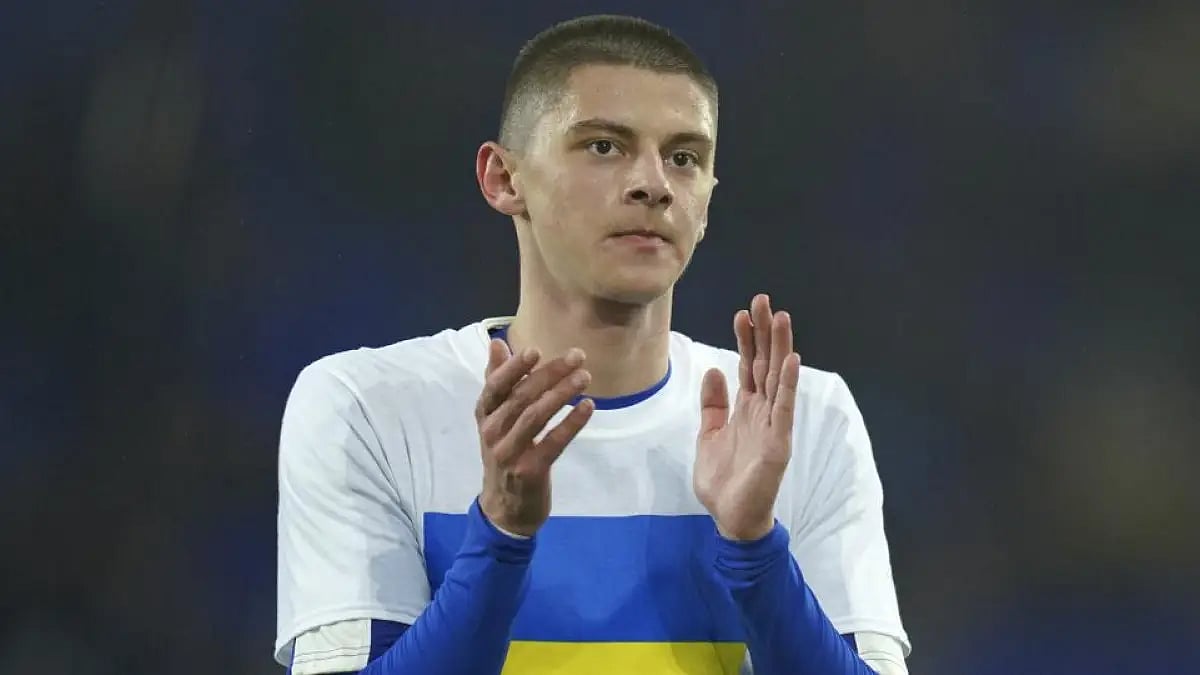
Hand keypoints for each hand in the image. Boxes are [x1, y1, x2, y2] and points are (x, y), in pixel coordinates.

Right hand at [475, 340, 594, 536]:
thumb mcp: (495, 419)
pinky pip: (553, 442)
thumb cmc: (504, 454)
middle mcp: (492, 432)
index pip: (495, 386)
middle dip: (550, 373)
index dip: (514, 368)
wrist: (505, 509)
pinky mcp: (529, 471)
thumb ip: (498, 381)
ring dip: (562, 393)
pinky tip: (588, 406)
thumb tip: (498, 343)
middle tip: (578, 356)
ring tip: (585, 377)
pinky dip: (571, 423)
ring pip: (536, 416)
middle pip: (521, 397)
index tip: (536, 350)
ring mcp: (509, 453)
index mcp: (484, 416)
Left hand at [694, 294, 800, 540]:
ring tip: (780, 318)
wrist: (730, 519)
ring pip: (777, 378)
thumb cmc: (722, 482)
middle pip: (764, 364)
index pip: (747, 366)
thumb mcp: (709, 436)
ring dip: (779, 348)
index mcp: (745, 409)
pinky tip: (791, 360)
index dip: (745, 340)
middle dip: (763, 333)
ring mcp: (773, 425)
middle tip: (763, 300)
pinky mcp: (778, 442)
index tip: (742, 313)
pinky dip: (787, 384)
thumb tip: (714, 370)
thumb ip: (713, 405)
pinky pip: (784, 408)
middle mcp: (762, 412)